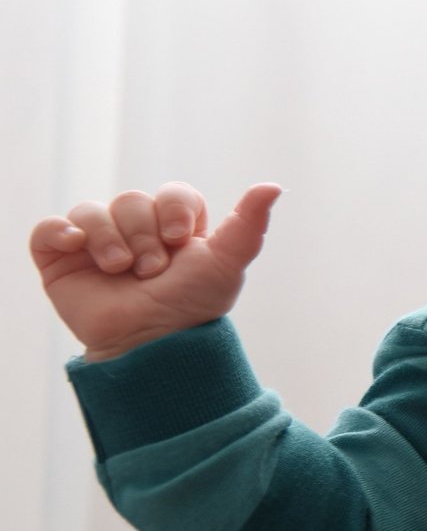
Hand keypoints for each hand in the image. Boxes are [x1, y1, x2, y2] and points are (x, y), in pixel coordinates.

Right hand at [29, 183, 281, 361]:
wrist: (149, 346)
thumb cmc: (190, 308)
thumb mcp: (226, 265)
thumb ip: (249, 225)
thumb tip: (274, 185)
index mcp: (175, 226)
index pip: (173, 193)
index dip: (174, 208)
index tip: (179, 240)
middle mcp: (135, 230)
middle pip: (132, 200)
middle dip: (144, 235)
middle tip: (151, 271)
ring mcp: (96, 243)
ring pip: (92, 211)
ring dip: (109, 238)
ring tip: (120, 269)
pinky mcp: (61, 260)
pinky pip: (48, 229)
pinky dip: (59, 231)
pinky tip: (76, 245)